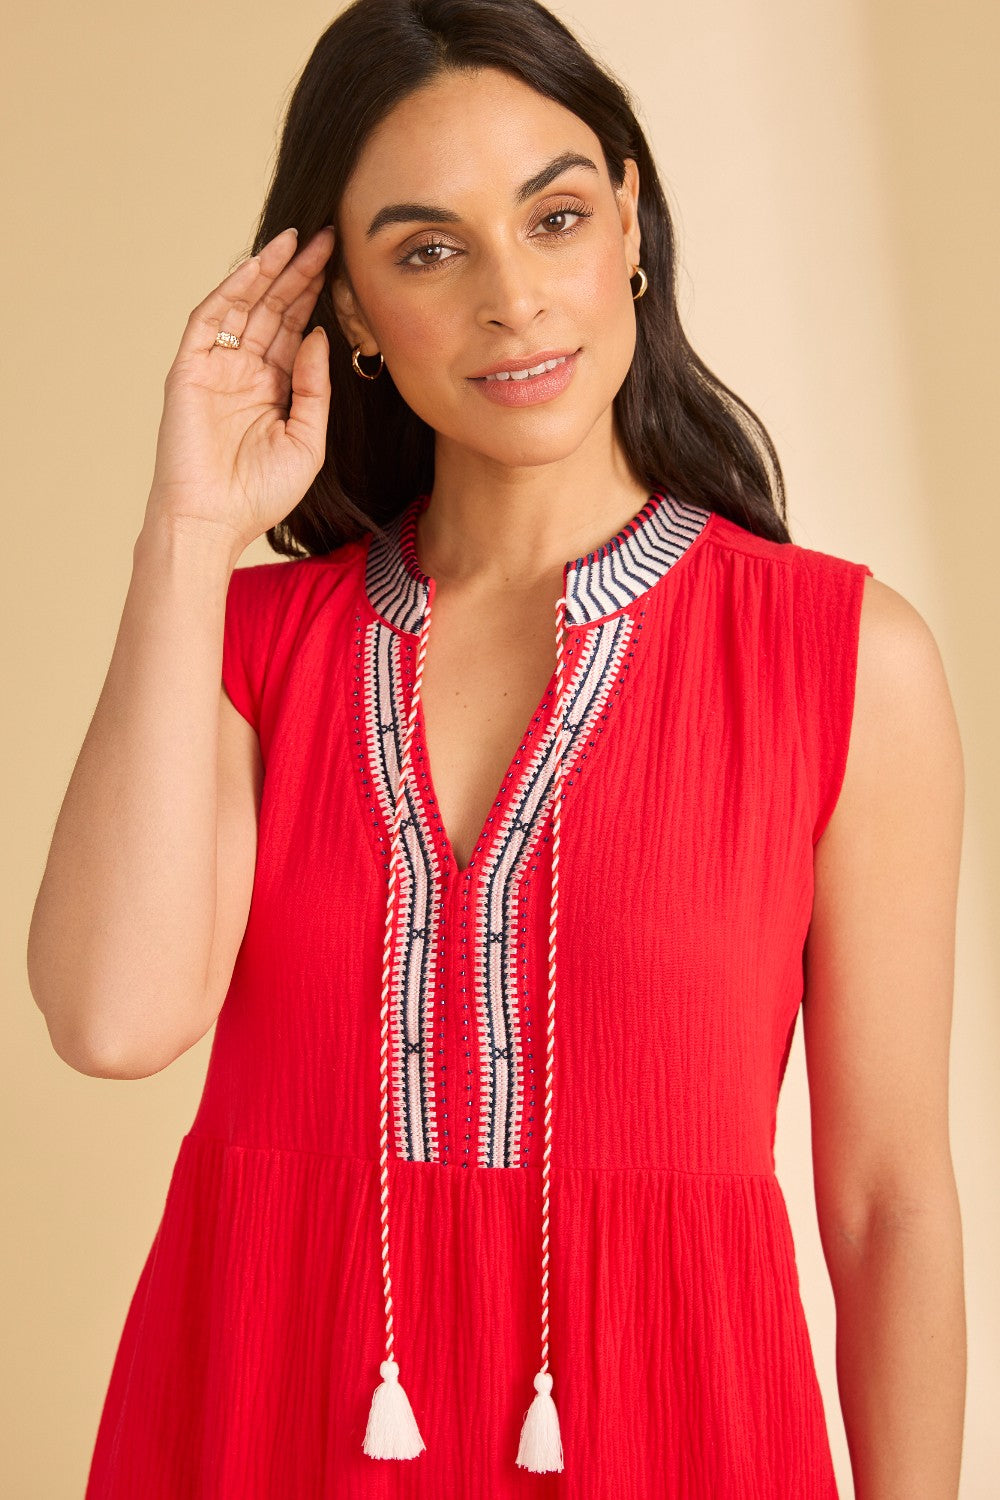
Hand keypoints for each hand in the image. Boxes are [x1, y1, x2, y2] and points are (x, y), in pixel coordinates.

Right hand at [145, 225, 336, 551]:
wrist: (214, 521)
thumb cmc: (259, 494)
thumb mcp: (308, 440)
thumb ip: (314, 388)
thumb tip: (317, 335)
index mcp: (273, 389)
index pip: (295, 330)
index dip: (316, 298)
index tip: (342, 267)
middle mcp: (244, 372)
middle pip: (274, 310)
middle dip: (299, 274)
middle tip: (328, 238)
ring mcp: (216, 367)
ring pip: (244, 306)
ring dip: (268, 272)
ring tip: (296, 240)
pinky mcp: (190, 369)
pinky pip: (210, 319)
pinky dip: (232, 290)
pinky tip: (257, 267)